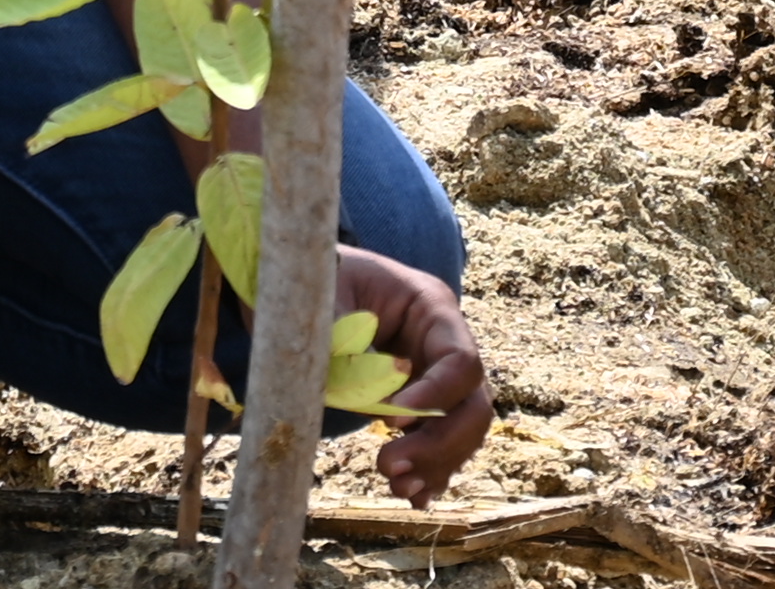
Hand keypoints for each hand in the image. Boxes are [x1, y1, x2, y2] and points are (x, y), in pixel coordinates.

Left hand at [337, 246, 495, 503]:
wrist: (303, 282)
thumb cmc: (316, 278)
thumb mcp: (325, 295)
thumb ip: (346, 338)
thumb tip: (379, 394)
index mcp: (431, 306)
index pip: (459, 361)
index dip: (434, 397)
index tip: (392, 420)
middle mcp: (444, 343)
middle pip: (471, 404)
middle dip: (438, 443)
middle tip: (388, 463)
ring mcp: (436, 375)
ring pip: (460, 430)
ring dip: (435, 464)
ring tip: (396, 486)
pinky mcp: (421, 401)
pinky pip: (439, 442)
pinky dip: (429, 470)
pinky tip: (412, 495)